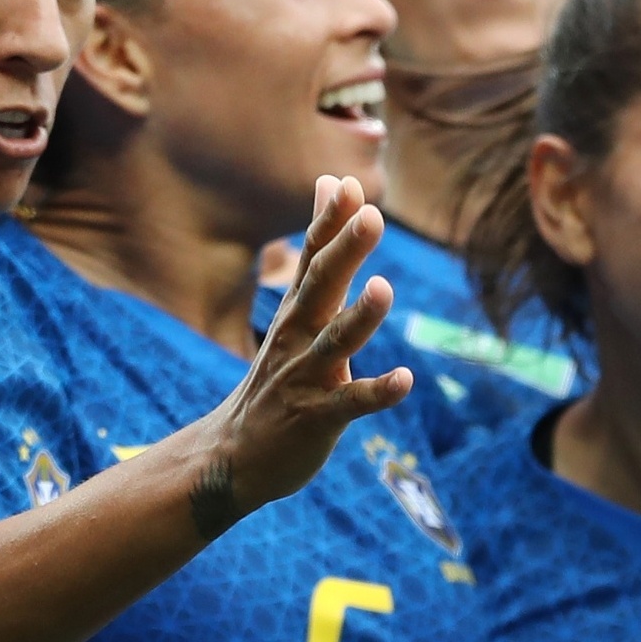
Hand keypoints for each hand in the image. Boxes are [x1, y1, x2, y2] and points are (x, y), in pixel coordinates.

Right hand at [180, 178, 404, 529]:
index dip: (330, 223)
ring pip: (334, 344)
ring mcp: (306, 379)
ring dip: (359, 317)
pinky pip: (350, 404)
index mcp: (297, 315)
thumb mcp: (295, 318)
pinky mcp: (317, 419)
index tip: (348, 184)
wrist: (234, 458)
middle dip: (345, 253)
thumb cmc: (278, 382)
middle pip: (320, 289)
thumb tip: (328, 192)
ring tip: (385, 289)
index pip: (312, 258)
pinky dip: (377, 392)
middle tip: (372, 216)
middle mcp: (298, 340)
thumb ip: (317, 261)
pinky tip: (406, 380)